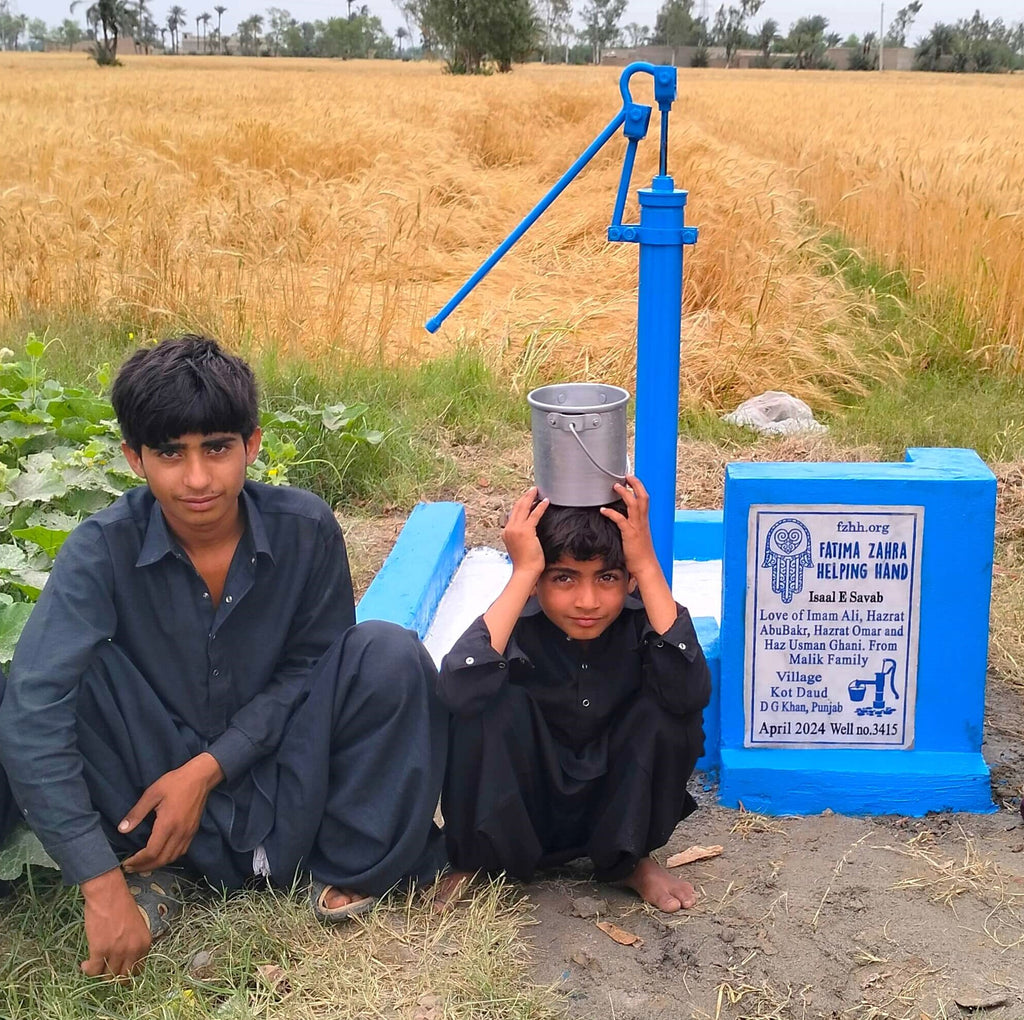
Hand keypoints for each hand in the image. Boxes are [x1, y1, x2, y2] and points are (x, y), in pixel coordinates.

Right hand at [80, 867, 151, 978]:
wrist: (108, 893)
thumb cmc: (121, 905)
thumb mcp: (136, 926)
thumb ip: (133, 943)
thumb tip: (124, 960)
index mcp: (144, 943)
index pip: (138, 970)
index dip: (126, 971)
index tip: (117, 968)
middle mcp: (133, 949)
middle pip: (123, 977)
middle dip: (113, 975)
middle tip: (104, 968)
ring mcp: (117, 951)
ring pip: (108, 976)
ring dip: (100, 972)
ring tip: (94, 964)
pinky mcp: (100, 950)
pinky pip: (94, 971)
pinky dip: (88, 970)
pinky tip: (85, 964)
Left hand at [119, 753, 222, 872]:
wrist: (200, 777)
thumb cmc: (175, 783)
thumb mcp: (152, 794)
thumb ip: (137, 813)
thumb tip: (122, 829)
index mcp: (168, 824)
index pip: (151, 852)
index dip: (138, 861)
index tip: (126, 863)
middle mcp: (179, 833)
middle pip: (161, 860)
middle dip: (144, 867)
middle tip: (131, 868)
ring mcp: (188, 833)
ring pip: (172, 858)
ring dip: (156, 864)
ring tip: (143, 864)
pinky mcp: (193, 831)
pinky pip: (181, 852)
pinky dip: (168, 858)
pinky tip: (161, 855)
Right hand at [501, 487, 548, 579]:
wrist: (525, 571)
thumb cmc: (525, 563)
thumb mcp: (519, 546)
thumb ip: (520, 536)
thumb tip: (528, 532)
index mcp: (506, 532)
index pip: (513, 513)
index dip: (521, 504)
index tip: (528, 498)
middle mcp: (509, 528)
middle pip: (516, 507)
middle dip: (525, 497)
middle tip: (532, 490)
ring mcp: (516, 529)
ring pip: (523, 508)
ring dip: (531, 497)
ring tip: (537, 491)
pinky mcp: (526, 531)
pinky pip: (534, 515)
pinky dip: (540, 507)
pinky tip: (545, 501)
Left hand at [601, 475, 658, 579]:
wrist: (645, 566)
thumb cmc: (640, 554)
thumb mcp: (637, 536)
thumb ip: (631, 527)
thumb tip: (622, 521)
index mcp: (644, 520)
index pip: (644, 499)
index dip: (639, 487)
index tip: (631, 479)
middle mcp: (642, 521)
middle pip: (643, 497)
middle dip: (636, 484)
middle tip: (626, 475)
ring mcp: (637, 526)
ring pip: (634, 504)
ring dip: (624, 493)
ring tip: (615, 486)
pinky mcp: (630, 534)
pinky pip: (620, 520)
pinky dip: (611, 513)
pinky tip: (603, 510)